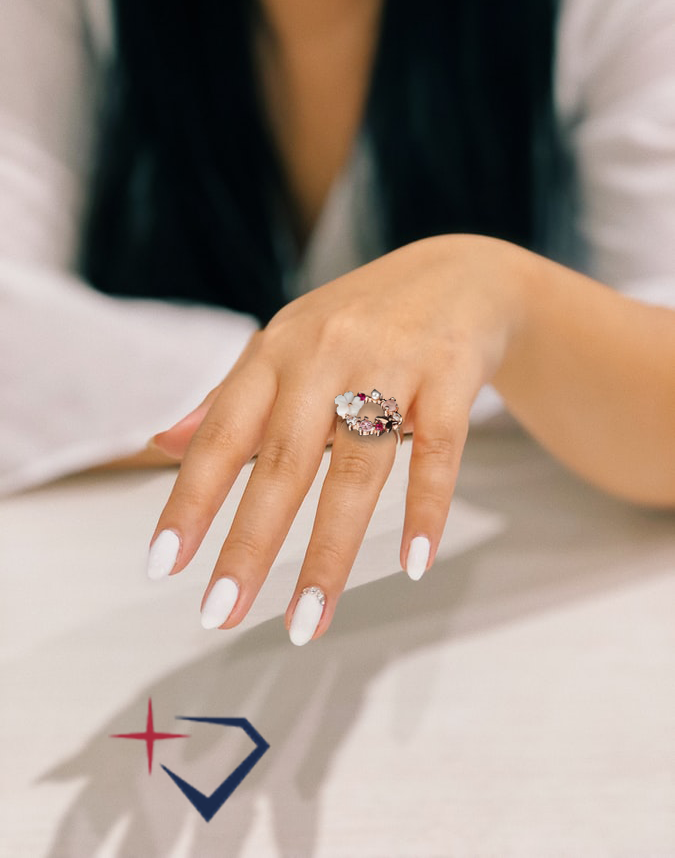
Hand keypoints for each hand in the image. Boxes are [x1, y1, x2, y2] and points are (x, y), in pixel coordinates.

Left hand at [148, 234, 531, 643]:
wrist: (456, 275)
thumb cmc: (357, 322)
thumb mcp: (285, 347)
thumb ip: (227, 399)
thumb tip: (159, 444)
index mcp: (275, 353)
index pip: (222, 433)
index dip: (190, 499)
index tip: (164, 565)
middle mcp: (325, 355)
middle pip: (284, 461)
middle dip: (250, 544)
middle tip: (221, 614)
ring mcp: (391, 363)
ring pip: (357, 467)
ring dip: (331, 552)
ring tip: (307, 619)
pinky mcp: (450, 375)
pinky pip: (439, 450)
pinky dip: (427, 509)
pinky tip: (415, 563)